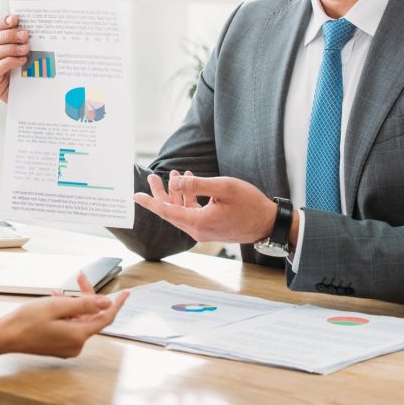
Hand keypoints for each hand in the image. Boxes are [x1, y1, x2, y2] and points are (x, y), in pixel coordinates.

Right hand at [0, 14, 30, 102]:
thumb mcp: (32, 56)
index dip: (2, 22)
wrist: (30, 101)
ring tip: (25, 49)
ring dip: (10, 48)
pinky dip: (8, 62)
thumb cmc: (31, 75)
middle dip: (10, 34)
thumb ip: (30, 42)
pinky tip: (21, 61)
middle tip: (25, 35)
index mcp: (0, 46)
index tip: (15, 18)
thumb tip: (40, 26)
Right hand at [1, 275, 128, 357]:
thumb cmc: (27, 320)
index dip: (117, 304)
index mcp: (78, 335)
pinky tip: (56, 302)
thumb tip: (108, 303)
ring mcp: (68, 347)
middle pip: (91, 316)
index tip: (126, 293)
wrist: (6, 336)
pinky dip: (67, 313)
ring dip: (74, 304)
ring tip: (59, 292)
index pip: (106, 318)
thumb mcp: (58, 306)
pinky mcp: (60, 346)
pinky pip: (71, 326)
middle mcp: (76, 344)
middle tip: (80, 277)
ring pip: (80, 320)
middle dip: (87, 296)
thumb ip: (85, 304)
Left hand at [134, 171, 273, 243]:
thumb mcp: (223, 187)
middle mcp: (198, 230)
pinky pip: (193, 213)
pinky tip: (190, 181)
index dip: (150, 202)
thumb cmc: (250, 203)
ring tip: (173, 173)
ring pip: (181, 212)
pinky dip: (189, 198)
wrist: (268, 223)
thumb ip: (197, 185)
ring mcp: (204, 230)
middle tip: (152, 177)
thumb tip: (174, 182)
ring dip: (176, 193)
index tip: (135, 196)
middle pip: (171, 212)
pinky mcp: (210, 228)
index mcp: (198, 222)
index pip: (166, 212)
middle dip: (160, 194)